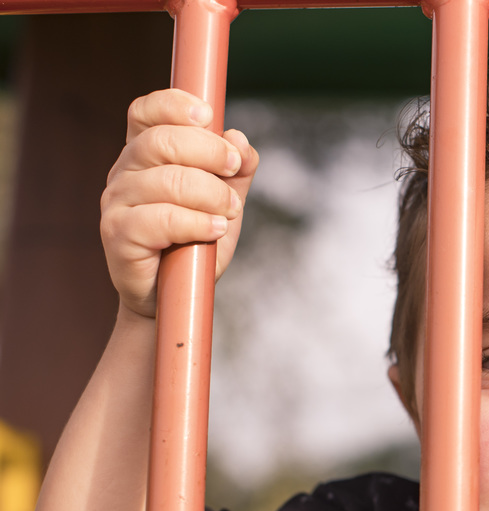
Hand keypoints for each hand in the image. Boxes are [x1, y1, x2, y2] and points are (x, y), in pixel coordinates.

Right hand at [100, 88, 258, 317]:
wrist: (172, 296)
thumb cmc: (195, 244)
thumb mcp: (225, 203)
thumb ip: (236, 172)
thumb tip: (241, 139)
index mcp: (144, 154)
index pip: (146, 112)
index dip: (175, 105)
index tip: (208, 115)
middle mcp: (124, 172)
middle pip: (162, 140)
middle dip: (210, 151)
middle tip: (234, 170)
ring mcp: (116, 202)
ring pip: (167, 180)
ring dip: (211, 195)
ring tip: (228, 213)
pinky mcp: (117, 233)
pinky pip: (161, 218)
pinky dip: (197, 223)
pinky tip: (214, 230)